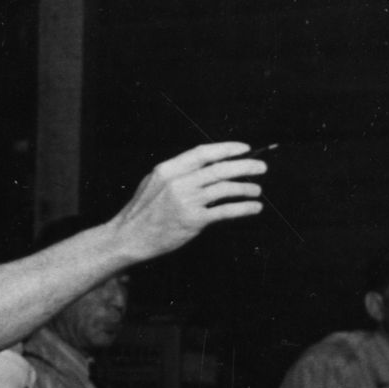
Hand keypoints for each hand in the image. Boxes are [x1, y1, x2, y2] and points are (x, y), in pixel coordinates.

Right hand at [105, 142, 264, 262]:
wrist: (127, 238)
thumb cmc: (140, 213)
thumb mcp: (153, 183)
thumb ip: (177, 173)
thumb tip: (206, 166)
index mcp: (168, 169)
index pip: (203, 153)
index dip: (227, 149)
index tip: (245, 149)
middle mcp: (178, 182)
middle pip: (219, 169)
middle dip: (245, 166)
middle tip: (261, 167)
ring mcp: (185, 201)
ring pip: (225, 188)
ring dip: (246, 188)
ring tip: (256, 190)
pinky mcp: (192, 220)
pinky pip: (225, 210)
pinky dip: (243, 208)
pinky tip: (253, 208)